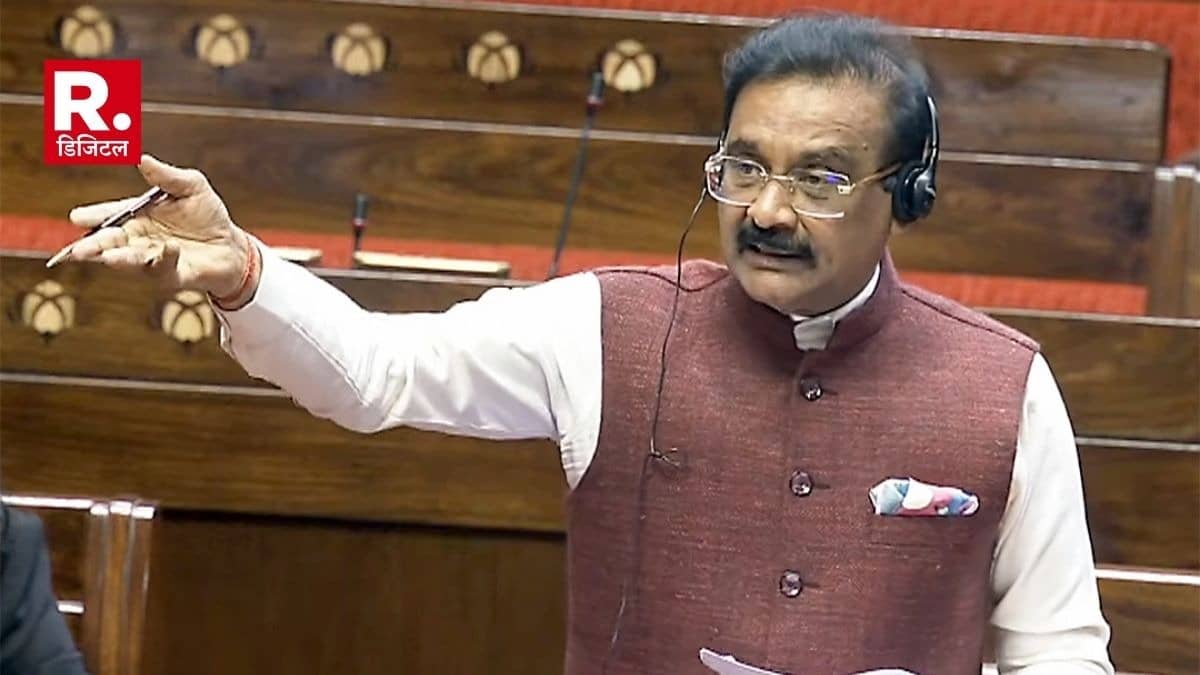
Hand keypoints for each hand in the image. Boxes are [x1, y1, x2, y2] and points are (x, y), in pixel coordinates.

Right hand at [51, 154, 257, 305]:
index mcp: (137, 216)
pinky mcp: (172, 275)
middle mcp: (139, 239)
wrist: (232, 245)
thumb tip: (142, 158)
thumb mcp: (191, 187)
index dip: (94, 216)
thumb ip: (166, 176)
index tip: (77, 217)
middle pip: (111, 242)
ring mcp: (153, 259)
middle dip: (94, 246)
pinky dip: (165, 258)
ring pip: (130, 260)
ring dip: (118, 259)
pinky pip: (163, 269)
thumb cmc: (207, 215)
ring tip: (107, 256)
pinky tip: (169, 247)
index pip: (111, 215)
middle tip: (79, 249)